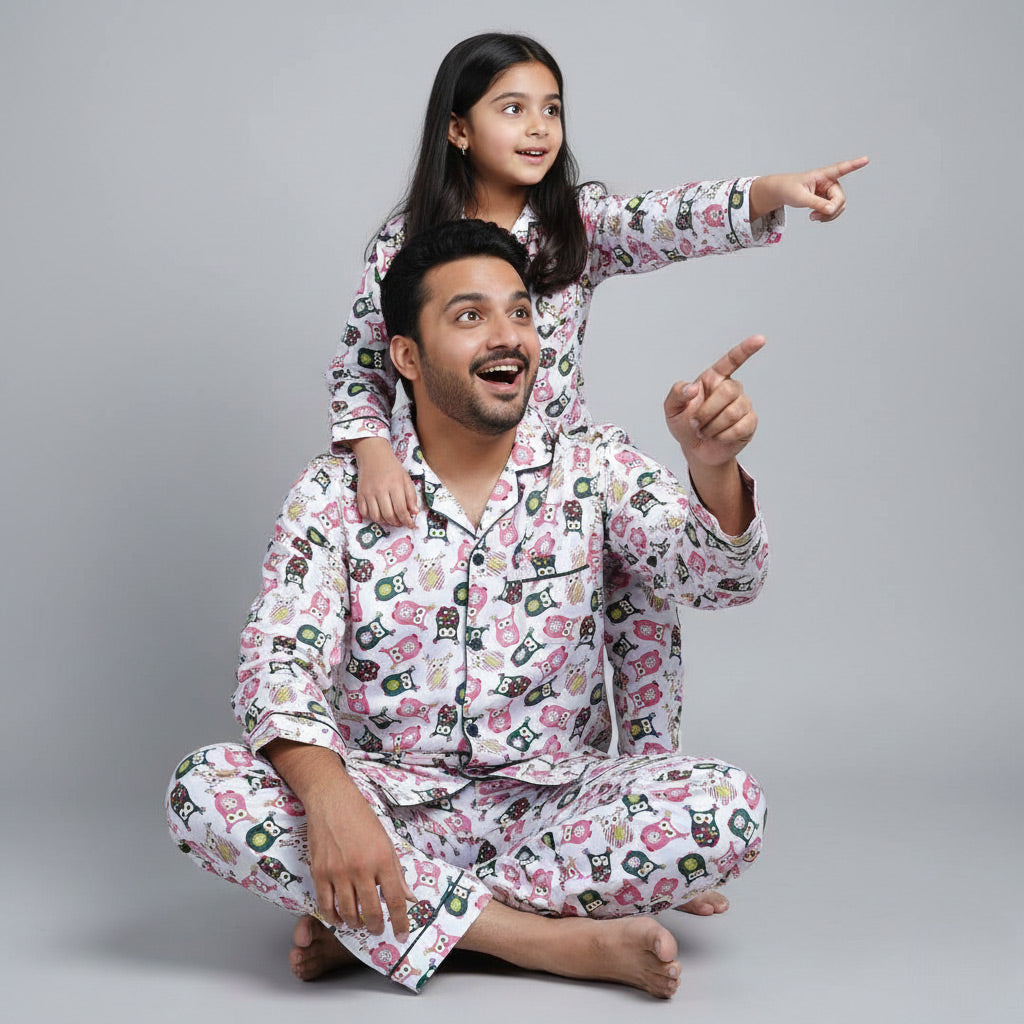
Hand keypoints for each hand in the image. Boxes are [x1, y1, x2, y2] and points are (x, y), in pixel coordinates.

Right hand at [304, 779, 415, 940]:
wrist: (332, 801)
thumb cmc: (362, 819)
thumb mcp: (386, 842)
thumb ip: (397, 872)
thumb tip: (409, 898)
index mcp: (383, 859)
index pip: (396, 899)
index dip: (400, 921)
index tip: (401, 935)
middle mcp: (362, 868)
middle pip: (371, 911)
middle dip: (376, 926)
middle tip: (377, 929)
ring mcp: (339, 872)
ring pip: (348, 912)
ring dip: (355, 924)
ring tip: (359, 923)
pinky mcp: (320, 873)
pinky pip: (326, 905)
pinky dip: (334, 917)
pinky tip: (340, 918)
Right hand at [351, 437, 418, 528]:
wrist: (373, 455)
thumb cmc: (392, 468)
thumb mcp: (406, 479)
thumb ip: (411, 496)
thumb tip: (414, 513)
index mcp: (395, 485)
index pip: (401, 509)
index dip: (407, 521)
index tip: (411, 525)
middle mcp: (380, 489)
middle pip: (388, 515)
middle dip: (397, 523)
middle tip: (401, 523)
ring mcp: (368, 492)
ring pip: (376, 517)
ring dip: (385, 522)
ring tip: (391, 519)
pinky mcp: (360, 494)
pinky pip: (364, 513)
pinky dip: (372, 517)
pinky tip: (379, 514)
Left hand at [665, 335, 764, 468]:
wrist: (696, 449)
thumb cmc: (684, 425)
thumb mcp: (672, 409)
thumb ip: (676, 393)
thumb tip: (692, 388)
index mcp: (714, 379)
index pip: (732, 360)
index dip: (746, 349)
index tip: (761, 339)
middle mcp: (731, 388)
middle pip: (728, 391)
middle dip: (707, 411)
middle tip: (695, 424)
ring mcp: (743, 405)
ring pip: (733, 412)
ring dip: (712, 427)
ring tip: (704, 432)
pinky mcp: (750, 423)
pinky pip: (740, 427)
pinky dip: (722, 436)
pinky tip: (717, 438)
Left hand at [750, 156, 868, 221]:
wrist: (783, 192)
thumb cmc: (789, 189)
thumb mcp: (800, 198)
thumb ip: (816, 203)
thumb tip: (831, 210)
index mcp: (822, 175)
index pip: (841, 169)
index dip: (854, 165)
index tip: (866, 159)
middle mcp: (830, 181)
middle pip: (840, 199)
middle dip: (830, 210)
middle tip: (813, 217)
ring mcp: (830, 191)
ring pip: (839, 207)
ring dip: (828, 216)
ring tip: (812, 218)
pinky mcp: (828, 199)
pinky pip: (834, 211)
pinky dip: (826, 217)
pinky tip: (815, 217)